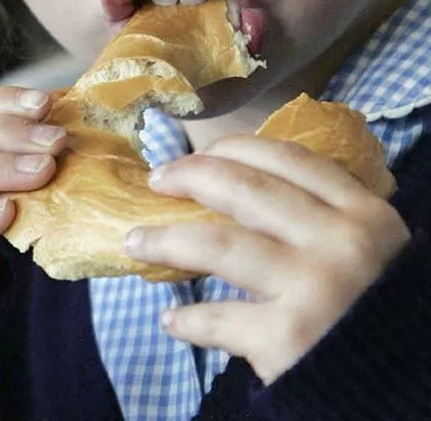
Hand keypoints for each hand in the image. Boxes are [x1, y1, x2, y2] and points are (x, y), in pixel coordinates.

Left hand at [124, 135, 409, 382]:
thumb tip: (236, 188)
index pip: (287, 159)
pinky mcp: (289, 337)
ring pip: (217, 244)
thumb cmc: (370, 309)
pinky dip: (187, 319)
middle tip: (157, 181)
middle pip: (244, 188)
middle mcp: (342, 241)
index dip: (231, 149)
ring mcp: (315, 288)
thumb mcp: (364, 249)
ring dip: (165, 240)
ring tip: (135, 242)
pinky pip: (217, 318)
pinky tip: (172, 320)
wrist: (399, 386)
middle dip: (190, 176)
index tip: (195, 154)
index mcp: (363, 212)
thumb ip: (321, 217)